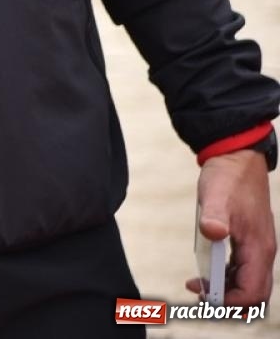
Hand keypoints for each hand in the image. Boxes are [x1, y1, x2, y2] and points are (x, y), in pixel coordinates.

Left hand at [187, 149, 275, 305]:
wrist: (236, 159)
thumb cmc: (228, 178)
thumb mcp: (215, 196)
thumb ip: (214, 217)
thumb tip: (212, 232)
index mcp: (258, 247)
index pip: (253, 291)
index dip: (230, 300)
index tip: (204, 294)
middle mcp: (262, 251)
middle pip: (255, 293)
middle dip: (231, 302)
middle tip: (201, 297)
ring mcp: (257, 247)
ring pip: (251, 283)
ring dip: (229, 292)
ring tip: (200, 287)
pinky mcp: (250, 241)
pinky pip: (244, 270)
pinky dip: (229, 278)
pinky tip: (208, 273)